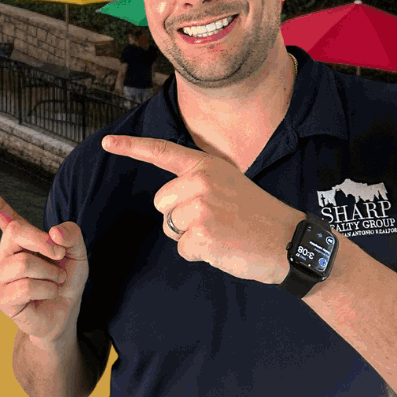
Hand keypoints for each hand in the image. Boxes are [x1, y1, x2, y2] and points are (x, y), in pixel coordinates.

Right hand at [0, 179, 88, 342]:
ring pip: (24, 264)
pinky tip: (48, 295)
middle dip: (43, 242)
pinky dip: (48, 291)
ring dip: (51, 273)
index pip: (2, 215)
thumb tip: (53, 233)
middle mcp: (5, 254)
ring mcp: (0, 276)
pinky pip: (26, 287)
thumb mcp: (77, 254)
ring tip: (56, 281)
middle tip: (60, 255)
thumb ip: (72, 235)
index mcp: (19, 240)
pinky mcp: (2, 298)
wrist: (65, 314)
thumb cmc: (66, 281)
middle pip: (16, 233)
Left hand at [101, 135, 304, 284]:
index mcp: (206, 166)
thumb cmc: (257, 216)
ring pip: (170, 228)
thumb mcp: (229, 183)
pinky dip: (200, 254)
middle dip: (180, 217)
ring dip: (190, 237)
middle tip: (217, 220)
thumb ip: (199, 182)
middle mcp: (200, 182)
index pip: (162, 152)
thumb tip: (168, 198)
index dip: (131, 147)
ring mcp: (201, 209)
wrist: (290, 242)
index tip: (107, 142)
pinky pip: (183, 249)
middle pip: (161, 204)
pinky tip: (225, 247)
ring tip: (223, 232)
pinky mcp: (203, 236)